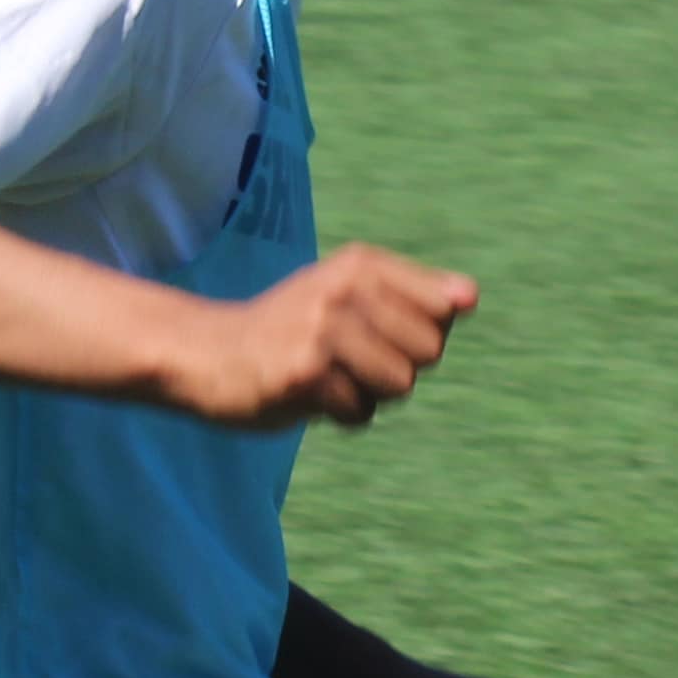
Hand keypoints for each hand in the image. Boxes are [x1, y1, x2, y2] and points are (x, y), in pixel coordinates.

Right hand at [176, 243, 479, 428]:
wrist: (206, 352)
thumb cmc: (292, 328)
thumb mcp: (351, 293)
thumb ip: (415, 295)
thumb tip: (471, 298)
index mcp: (361, 263)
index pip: (444, 306)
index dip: (422, 332)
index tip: (379, 329)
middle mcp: (344, 288)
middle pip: (430, 350)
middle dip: (400, 366)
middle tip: (349, 358)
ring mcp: (323, 330)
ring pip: (400, 384)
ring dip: (371, 393)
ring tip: (330, 376)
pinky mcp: (304, 374)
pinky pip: (361, 412)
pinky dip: (341, 414)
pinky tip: (308, 395)